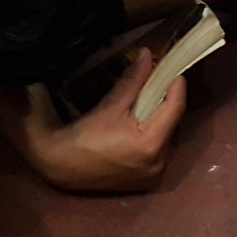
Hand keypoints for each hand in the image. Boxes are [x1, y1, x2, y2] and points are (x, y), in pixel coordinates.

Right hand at [26, 49, 186, 191]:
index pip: (175, 108)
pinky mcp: (145, 182)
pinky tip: (135, 127)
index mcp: (150, 144)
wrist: (60, 167)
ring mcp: (152, 176)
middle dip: (164, 102)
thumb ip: (133, 81)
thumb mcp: (110, 106)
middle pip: (171, 124)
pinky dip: (150, 136)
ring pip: (164, 138)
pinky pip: (156, 152)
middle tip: (155, 83)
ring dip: (156, 120)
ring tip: (143, 104)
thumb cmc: (82, 136)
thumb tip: (147, 55)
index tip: (173, 71)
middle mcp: (158, 163)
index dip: (176, 87)